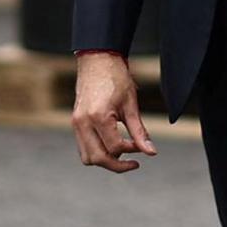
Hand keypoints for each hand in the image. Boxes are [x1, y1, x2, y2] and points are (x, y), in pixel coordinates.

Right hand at [71, 52, 155, 172]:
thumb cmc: (116, 78)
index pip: (114, 148)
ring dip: (105, 161)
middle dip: (117, 165)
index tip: (140, 146)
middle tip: (134, 162)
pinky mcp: (75, 123)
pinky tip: (112, 145)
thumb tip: (151, 152)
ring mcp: (76, 123)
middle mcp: (83, 122)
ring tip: (122, 154)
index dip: (131, 150)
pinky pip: (83, 147)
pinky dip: (97, 151)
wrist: (98, 60)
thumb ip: (139, 132)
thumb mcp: (131, 105)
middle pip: (97, 158)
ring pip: (87, 157)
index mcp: (98, 117)